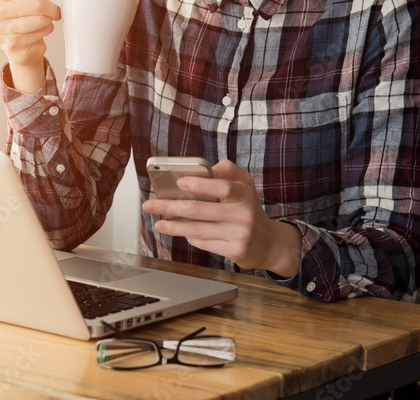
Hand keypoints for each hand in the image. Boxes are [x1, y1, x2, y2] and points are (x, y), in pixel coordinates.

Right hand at [0, 0, 60, 93]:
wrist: (19, 44)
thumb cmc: (23, 12)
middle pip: (38, 4)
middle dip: (52, 7)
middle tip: (53, 9)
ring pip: (40, 20)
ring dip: (49, 19)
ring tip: (46, 19)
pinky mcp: (11, 44)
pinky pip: (39, 34)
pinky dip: (46, 31)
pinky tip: (41, 29)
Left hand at [142, 160, 301, 276]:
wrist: (269, 243)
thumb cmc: (249, 208)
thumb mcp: (245, 184)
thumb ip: (227, 170)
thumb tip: (204, 168)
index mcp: (244, 194)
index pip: (222, 187)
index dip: (200, 184)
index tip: (179, 181)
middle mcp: (243, 214)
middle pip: (200, 210)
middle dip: (170, 207)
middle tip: (150, 205)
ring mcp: (239, 235)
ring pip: (197, 230)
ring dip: (173, 226)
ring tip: (158, 222)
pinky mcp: (234, 251)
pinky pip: (203, 243)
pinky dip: (189, 237)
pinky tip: (180, 232)